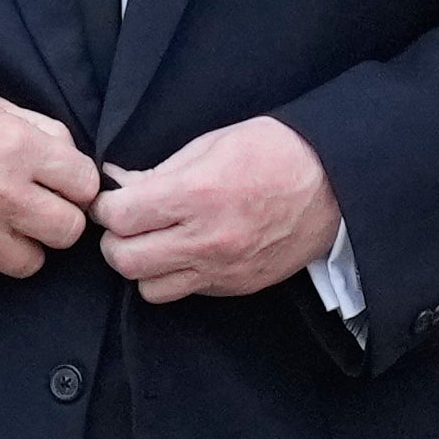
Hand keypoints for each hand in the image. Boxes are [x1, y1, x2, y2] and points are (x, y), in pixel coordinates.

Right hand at [0, 87, 98, 285]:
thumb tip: (75, 163)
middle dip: (55, 220)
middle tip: (32, 209)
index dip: (75, 186)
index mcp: (17, 147)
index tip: (60, 187)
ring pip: (32, 262)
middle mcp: (0, 192)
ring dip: (18, 245)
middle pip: (68, 231)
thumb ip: (40, 132)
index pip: (86, 185)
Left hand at [96, 118, 339, 302]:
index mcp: (196, 195)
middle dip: (114, 241)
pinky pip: (186, 293)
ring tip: (153, 242)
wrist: (333, 185)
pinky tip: (185, 253)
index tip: (110, 200)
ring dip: (143, 266)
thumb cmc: (271, 152)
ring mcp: (222, 269)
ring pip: (150, 289)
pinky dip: (175, 277)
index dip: (105, 207)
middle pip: (125, 261)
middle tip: (125, 224)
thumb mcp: (210, 145)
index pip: (119, 218)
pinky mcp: (237, 287)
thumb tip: (118, 183)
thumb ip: (159, 171)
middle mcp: (206, 239)